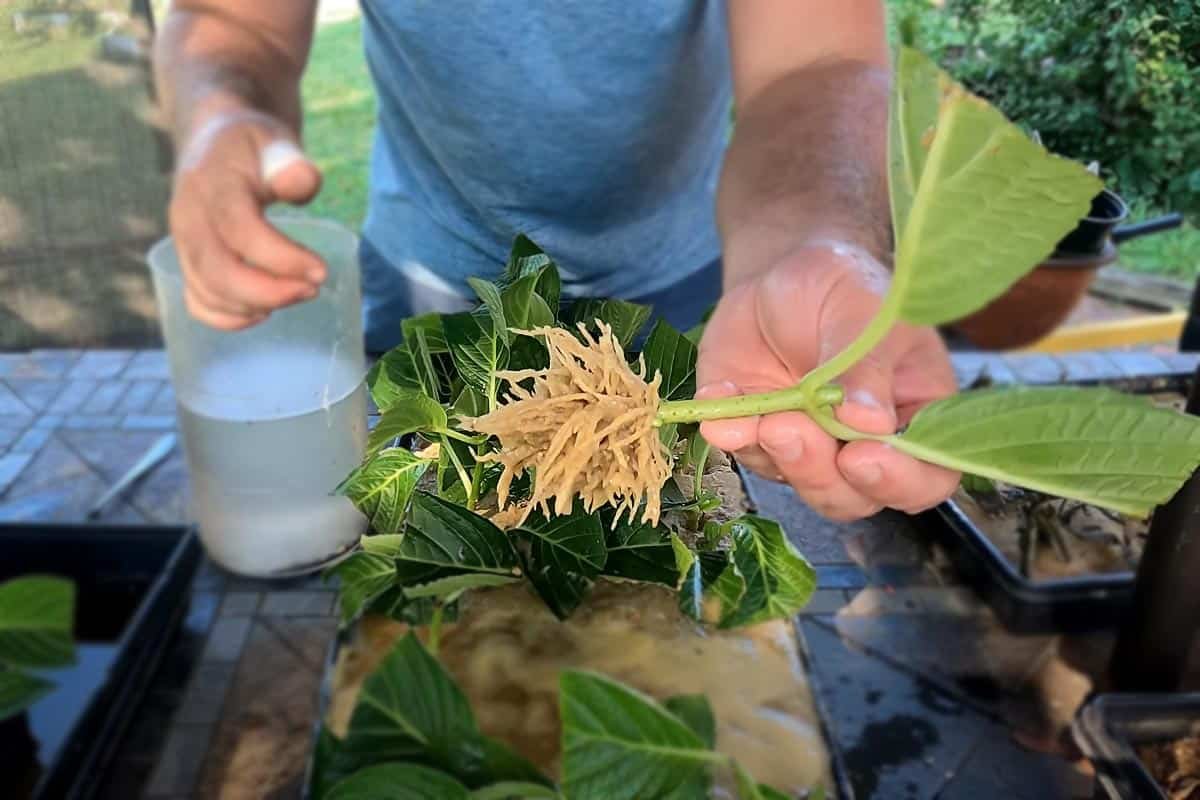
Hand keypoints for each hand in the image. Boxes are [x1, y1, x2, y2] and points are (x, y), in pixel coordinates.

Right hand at [168, 110, 324, 328]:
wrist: (213, 141)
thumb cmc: (250, 145)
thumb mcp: (273, 140)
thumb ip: (290, 161)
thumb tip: (302, 183)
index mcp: (211, 184)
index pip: (239, 229)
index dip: (280, 257)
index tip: (321, 270)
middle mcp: (188, 217)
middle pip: (217, 270)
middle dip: (270, 292)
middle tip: (313, 288)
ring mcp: (182, 244)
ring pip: (207, 292)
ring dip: (256, 305)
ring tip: (298, 292)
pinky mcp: (186, 262)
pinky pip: (197, 303)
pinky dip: (229, 318)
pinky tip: (264, 310)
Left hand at [696, 242, 959, 520]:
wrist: (781, 276)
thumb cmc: (845, 288)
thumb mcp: (865, 313)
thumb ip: (866, 368)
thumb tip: (868, 424)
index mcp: (915, 418)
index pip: (928, 475)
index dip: (899, 480)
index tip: (862, 456)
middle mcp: (864, 447)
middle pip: (855, 496)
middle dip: (822, 473)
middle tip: (794, 429)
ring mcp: (809, 450)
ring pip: (798, 484)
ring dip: (779, 457)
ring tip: (765, 415)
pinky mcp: (755, 437)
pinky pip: (743, 449)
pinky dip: (730, 430)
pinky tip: (720, 399)